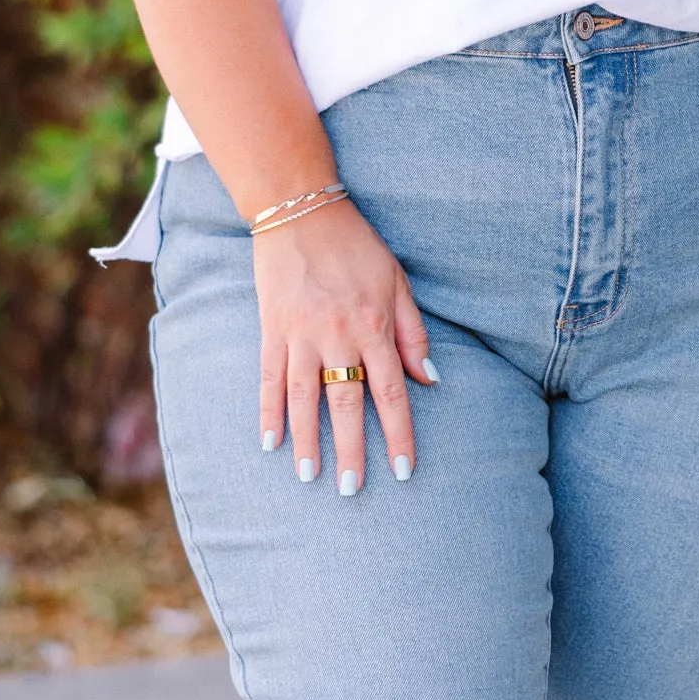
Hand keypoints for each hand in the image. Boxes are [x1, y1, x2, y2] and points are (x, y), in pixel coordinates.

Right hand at [252, 200, 435, 491]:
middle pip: (347, 403)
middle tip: (353, 490)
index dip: (398, 434)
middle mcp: (339, 336)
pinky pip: (269, 378)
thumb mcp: (397, 282)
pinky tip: (269, 442)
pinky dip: (269, 411)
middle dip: (352, 450)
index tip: (404, 469)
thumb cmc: (356, 246)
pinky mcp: (272, 329)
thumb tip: (430, 379)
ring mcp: (301, 334)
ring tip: (309, 476)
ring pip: (305, 398)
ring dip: (308, 441)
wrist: (301, 210)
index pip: (391, 393)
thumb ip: (413, 333)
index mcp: (375, 326)